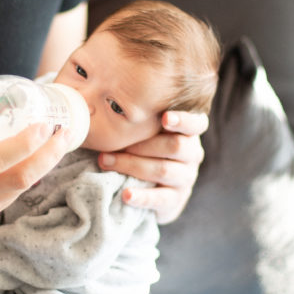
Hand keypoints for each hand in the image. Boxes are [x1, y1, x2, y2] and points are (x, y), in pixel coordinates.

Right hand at [0, 57, 71, 232]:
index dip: (26, 144)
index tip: (44, 125)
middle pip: (18, 179)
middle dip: (48, 156)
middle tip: (63, 134)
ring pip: (19, 191)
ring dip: (43, 167)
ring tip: (56, 145)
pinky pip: (10, 199)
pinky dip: (27, 180)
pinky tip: (36, 162)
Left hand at [98, 109, 206, 224]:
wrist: (151, 187)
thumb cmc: (142, 146)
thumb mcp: (145, 130)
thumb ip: (136, 116)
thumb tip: (98, 94)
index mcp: (188, 132)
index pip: (196, 123)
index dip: (183, 120)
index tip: (164, 118)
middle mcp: (192, 153)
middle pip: (175, 146)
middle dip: (141, 144)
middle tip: (111, 144)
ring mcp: (186, 177)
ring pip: (163, 169)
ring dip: (131, 165)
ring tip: (105, 162)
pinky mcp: (176, 199)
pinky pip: (160, 198)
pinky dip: (142, 196)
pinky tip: (126, 194)